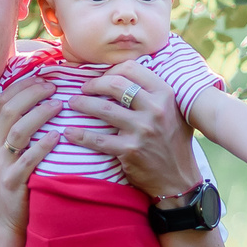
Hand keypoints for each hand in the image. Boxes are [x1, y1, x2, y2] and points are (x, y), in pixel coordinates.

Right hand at [0, 74, 60, 237]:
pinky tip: (57, 137)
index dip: (21, 86)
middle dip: (31, 94)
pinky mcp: (13, 182)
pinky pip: (27, 160)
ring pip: (17, 131)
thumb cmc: (16, 181)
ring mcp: (3, 165)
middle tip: (54, 87)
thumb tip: (43, 103)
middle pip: (8, 111)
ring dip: (39, 114)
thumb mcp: (12, 153)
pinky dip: (42, 146)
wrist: (4, 219)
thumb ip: (21, 130)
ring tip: (59, 105)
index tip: (42, 77)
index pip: (2, 102)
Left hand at [65, 61, 203, 197]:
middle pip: (115, 84)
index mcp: (165, 94)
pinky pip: (98, 139)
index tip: (102, 78)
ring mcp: (142, 130)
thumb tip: (126, 73)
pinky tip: (69, 132)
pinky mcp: (130, 150)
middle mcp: (155, 109)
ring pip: (103, 109)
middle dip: (93, 84)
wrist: (177, 178)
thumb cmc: (173, 141)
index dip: (111, 70)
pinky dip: (80, 135)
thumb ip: (154, 92)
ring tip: (72, 103)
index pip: (132, 68)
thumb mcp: (174, 110)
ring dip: (82, 104)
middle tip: (83, 89)